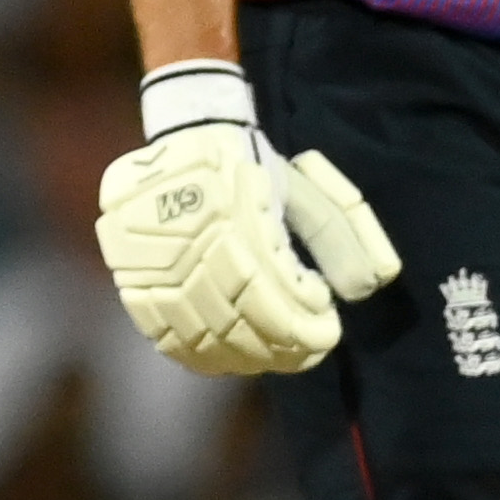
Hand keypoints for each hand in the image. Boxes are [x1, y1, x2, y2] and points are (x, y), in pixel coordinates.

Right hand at [98, 67, 401, 376]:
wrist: (179, 138)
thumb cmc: (248, 163)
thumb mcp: (301, 185)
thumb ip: (340, 231)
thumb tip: (368, 286)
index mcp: (224, 211)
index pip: (264, 290)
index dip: (300, 322)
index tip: (328, 329)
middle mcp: (180, 242)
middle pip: (233, 321)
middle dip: (281, 347)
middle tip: (311, 351)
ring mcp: (147, 265)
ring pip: (200, 335)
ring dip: (248, 358)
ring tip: (280, 357)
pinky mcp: (131, 280)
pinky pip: (163, 335)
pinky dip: (201, 356)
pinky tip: (232, 361)